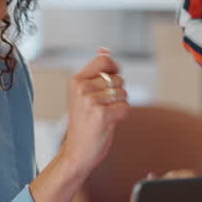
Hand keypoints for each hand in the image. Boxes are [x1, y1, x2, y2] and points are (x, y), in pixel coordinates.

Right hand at [55, 47, 128, 178]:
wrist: (76, 153)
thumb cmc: (83, 124)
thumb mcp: (84, 94)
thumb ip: (96, 72)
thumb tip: (104, 49)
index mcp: (76, 80)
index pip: (104, 59)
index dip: (114, 69)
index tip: (110, 82)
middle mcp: (82, 88)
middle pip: (118, 78)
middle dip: (117, 93)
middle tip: (102, 107)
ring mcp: (91, 101)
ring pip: (123, 93)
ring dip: (120, 106)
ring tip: (104, 115)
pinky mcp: (102, 114)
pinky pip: (125, 108)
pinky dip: (122, 116)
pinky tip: (108, 123)